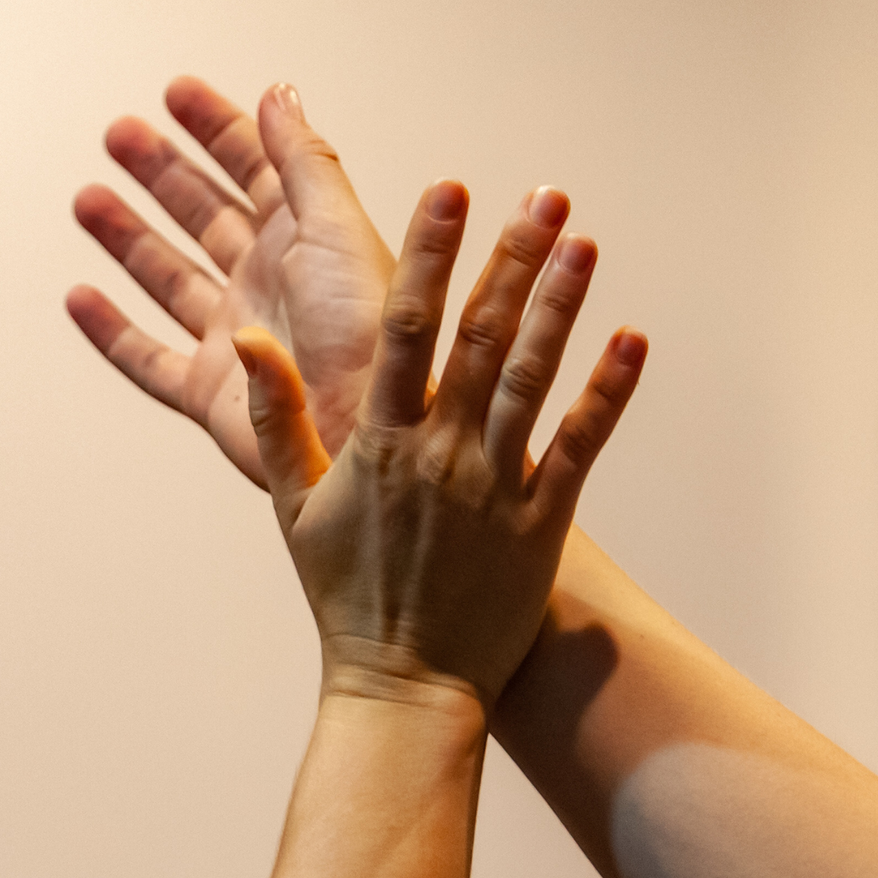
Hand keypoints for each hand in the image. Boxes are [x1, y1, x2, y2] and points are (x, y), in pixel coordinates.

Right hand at [68, 80, 393, 486]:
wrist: (362, 433)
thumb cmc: (367, 337)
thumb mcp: (336, 228)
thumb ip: (304, 161)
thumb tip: (278, 94)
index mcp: (308, 243)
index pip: (256, 169)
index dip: (218, 129)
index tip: (176, 93)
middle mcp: (270, 286)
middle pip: (206, 216)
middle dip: (164, 173)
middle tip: (120, 134)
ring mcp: (237, 339)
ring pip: (170, 278)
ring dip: (130, 238)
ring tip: (89, 200)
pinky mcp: (211, 393)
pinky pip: (149, 359)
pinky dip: (112, 332)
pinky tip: (81, 299)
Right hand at [234, 183, 646, 712]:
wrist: (405, 686)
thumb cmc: (348, 597)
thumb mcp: (293, 509)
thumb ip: (275, 420)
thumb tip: (246, 339)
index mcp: (381, 445)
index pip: (405, 333)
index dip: (429, 257)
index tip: (448, 191)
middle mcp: (442, 455)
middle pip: (480, 339)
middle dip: (511, 259)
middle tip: (542, 194)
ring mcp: (497, 487)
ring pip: (533, 381)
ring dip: (561, 307)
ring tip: (584, 241)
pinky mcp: (541, 524)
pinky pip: (580, 447)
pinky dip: (608, 393)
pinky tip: (632, 340)